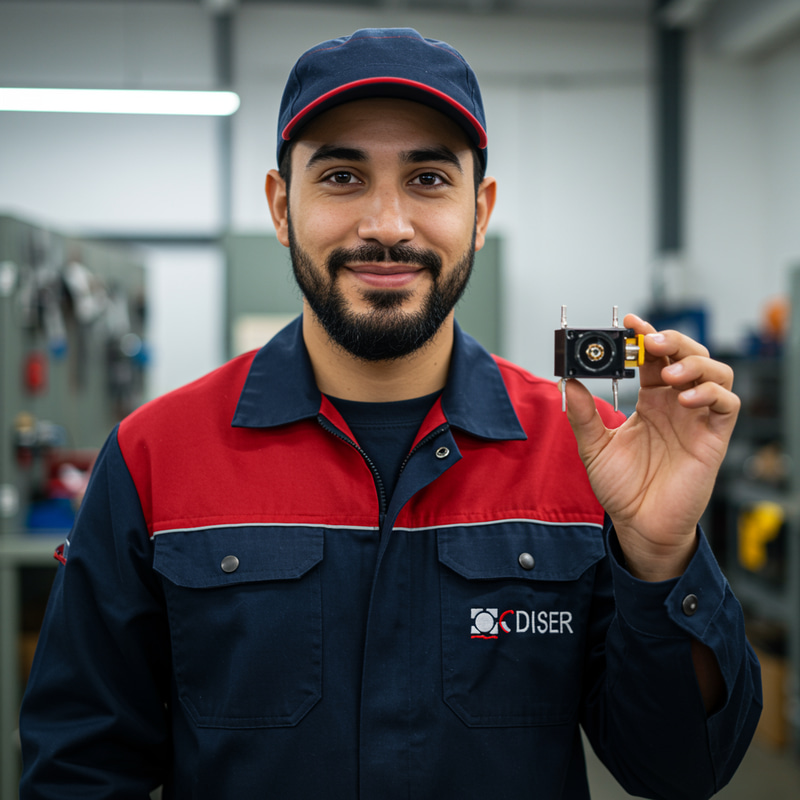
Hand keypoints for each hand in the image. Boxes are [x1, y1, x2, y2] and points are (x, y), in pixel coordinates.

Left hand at [564, 313, 739, 580]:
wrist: (639, 525)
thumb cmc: (622, 487)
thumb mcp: (594, 447)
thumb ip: (583, 415)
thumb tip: (569, 382)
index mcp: (650, 401)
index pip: (654, 357)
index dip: (645, 336)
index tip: (629, 323)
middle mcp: (676, 404)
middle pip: (688, 354)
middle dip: (672, 341)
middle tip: (650, 341)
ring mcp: (697, 419)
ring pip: (715, 371)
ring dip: (695, 363)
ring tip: (670, 373)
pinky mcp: (714, 438)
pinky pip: (726, 404)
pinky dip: (711, 393)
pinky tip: (686, 399)